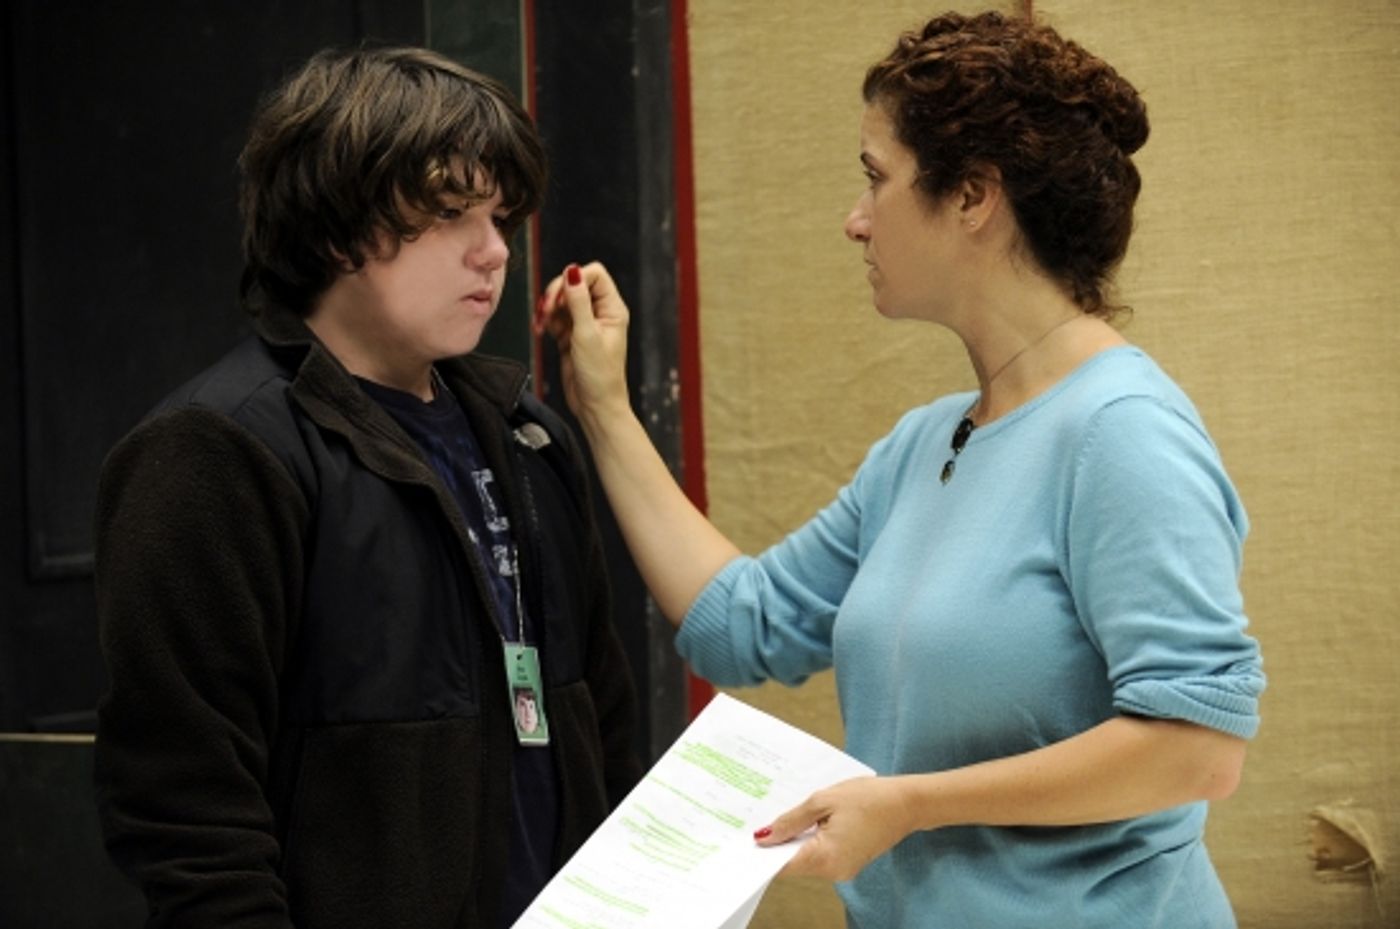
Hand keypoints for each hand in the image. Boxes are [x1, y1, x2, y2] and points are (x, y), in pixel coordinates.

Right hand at [535, 261, 632, 426]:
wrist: (595, 407)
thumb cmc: (600, 377)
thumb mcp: (587, 335)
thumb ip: (578, 302)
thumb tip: (572, 271)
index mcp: (612, 309)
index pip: (594, 275)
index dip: (575, 280)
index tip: (561, 296)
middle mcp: (600, 314)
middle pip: (574, 285)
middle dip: (556, 294)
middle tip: (547, 311)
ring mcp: (584, 324)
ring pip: (561, 301)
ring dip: (547, 309)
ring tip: (541, 325)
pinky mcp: (570, 336)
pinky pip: (554, 318)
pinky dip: (545, 322)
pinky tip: (541, 332)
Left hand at [755, 776, 913, 882]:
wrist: (906, 802)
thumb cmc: (869, 797)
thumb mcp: (823, 800)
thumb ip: (791, 821)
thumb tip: (764, 837)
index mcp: (825, 857)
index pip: (782, 865)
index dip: (763, 854)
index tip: (747, 841)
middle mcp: (833, 872)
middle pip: (793, 863)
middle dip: (778, 843)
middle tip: (762, 819)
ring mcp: (843, 870)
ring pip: (806, 859)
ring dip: (796, 840)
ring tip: (788, 815)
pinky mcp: (849, 864)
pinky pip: (820, 856)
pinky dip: (811, 841)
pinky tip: (809, 822)